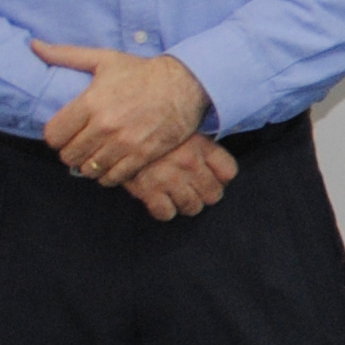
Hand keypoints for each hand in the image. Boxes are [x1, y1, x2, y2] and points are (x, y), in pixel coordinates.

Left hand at [34, 42, 206, 188]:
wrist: (185, 84)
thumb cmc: (142, 72)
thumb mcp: (103, 58)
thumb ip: (65, 55)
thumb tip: (34, 46)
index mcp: (90, 102)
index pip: (54, 135)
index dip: (56, 136)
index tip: (65, 133)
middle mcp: (105, 125)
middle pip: (69, 155)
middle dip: (71, 152)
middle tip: (80, 145)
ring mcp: (124, 143)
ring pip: (89, 169)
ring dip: (89, 165)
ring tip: (95, 156)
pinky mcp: (143, 155)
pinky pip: (113, 177)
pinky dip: (108, 176)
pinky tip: (111, 165)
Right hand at [120, 133, 237, 221]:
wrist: (115, 132)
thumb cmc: (151, 132)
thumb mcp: (181, 130)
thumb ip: (202, 148)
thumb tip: (220, 174)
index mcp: (200, 145)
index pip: (229, 172)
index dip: (221, 178)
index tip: (211, 177)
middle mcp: (188, 162)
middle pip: (214, 195)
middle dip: (204, 194)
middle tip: (192, 189)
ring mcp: (169, 178)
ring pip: (192, 207)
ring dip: (185, 204)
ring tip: (176, 195)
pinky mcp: (148, 190)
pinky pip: (166, 213)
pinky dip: (164, 210)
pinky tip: (159, 200)